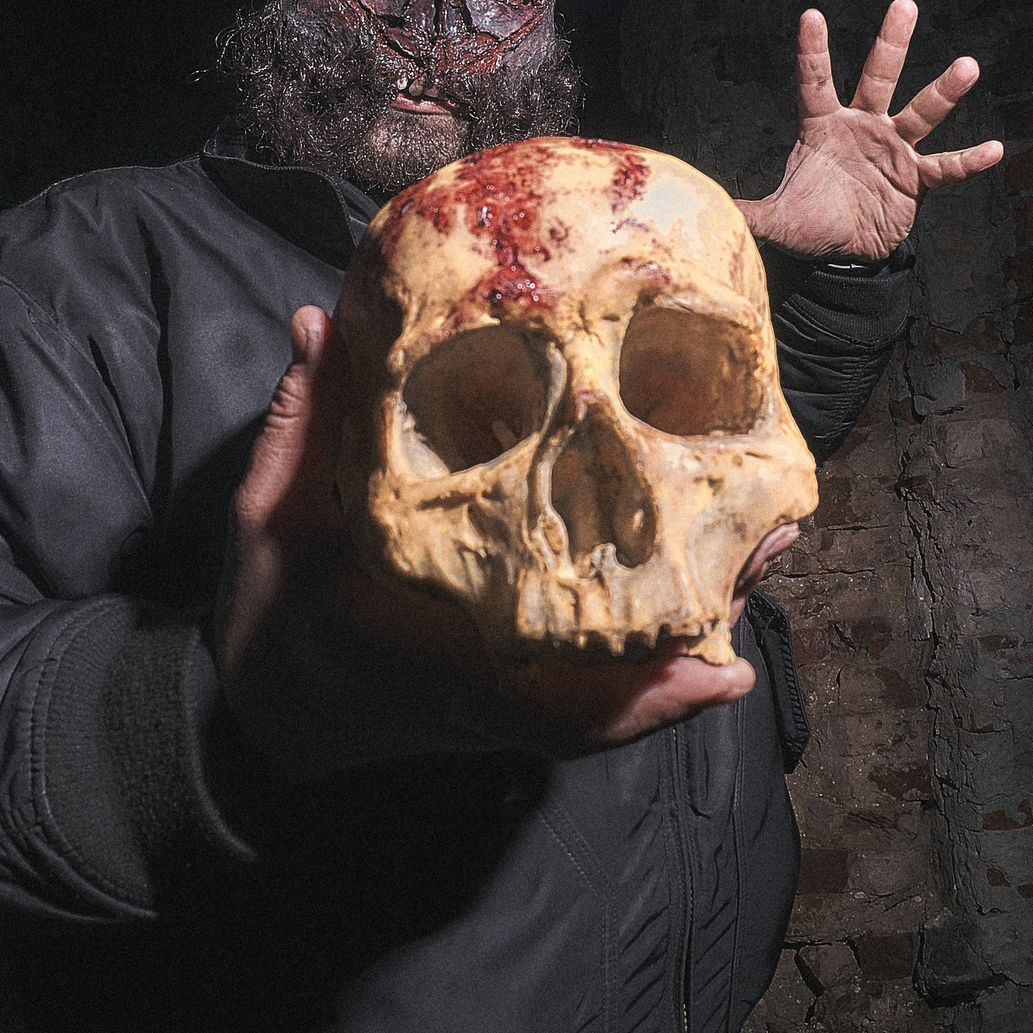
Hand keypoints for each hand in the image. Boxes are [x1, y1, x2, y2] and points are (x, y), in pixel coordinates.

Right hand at [216, 309, 764, 777]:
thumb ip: (301, 421)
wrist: (262, 711)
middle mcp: (475, 693)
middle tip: (771, 546)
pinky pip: (593, 703)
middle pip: (612, 697)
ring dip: (692, 645)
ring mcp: (494, 706)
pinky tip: (716, 646)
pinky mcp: (505, 699)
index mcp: (421, 649)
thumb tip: (322, 322)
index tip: (724, 669)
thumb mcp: (269, 516)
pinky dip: (655, 684)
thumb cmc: (266, 613)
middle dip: (697, 629)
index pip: (536, 693)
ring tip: (764, 550)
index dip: (639, 694)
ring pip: (613, 702)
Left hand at [737, 0, 1003, 263]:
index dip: (812, 51)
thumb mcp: (775, 219)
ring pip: (920, 113)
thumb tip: (709, 209)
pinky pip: (946, 166)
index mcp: (822, 127)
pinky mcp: (916, 178)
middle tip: (904, 4)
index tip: (810, 14)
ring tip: (968, 65)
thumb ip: (748, 211)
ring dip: (943, 92)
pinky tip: (995, 149)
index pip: (814, 82)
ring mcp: (892, 149)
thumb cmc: (809, 224)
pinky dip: (969, 161)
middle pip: (877, 77)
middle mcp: (861, 127)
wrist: (845, 254)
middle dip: (890, 43)